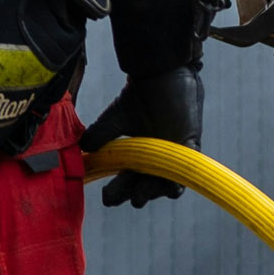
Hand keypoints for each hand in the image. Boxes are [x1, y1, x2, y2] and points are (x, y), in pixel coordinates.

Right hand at [79, 65, 202, 206]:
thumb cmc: (138, 96)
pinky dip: (180, 176)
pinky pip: (188, 164)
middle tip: (131, 198)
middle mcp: (155, 160)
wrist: (160, 76)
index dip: (118, 192)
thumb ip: (99, 136)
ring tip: (143, 196)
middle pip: (146, 187)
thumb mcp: (113, 119)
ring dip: (156, 192)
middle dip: (138, 195)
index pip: (126, 182)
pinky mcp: (190, 142)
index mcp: (137, 158)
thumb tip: (83, 152)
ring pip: (167, 183)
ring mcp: (173, 154)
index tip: (107, 198)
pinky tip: (172, 188)